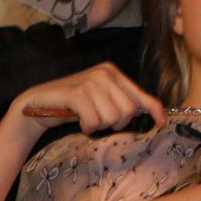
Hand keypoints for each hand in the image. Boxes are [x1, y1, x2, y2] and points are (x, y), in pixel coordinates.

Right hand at [15, 63, 165, 134]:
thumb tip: (159, 115)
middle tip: (99, 120)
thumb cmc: (73, 105)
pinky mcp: (78, 93)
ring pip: (112, 118)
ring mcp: (91, 81)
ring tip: (86, 118)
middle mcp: (104, 73)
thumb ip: (125, 103)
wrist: (38, 102)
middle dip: (115, 123)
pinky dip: (87, 127)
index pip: (141, 95)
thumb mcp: (102, 101)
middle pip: (128, 111)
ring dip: (98, 126)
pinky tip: (79, 120)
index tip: (162, 123)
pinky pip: (94, 121)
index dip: (154, 110)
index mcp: (113, 73)